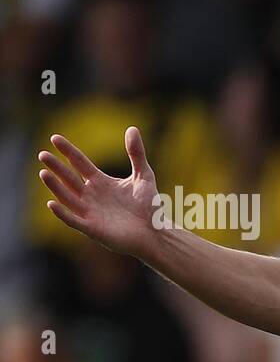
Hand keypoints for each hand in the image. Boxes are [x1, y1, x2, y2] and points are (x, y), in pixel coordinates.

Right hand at [37, 127, 159, 256]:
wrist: (155, 233)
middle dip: (56, 167)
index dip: (68, 151)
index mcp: (100, 182)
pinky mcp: (93, 229)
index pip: (79, 163)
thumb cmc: (149, 206)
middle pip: (69, 178)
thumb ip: (136, 154)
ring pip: (67, 197)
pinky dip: (62, 213)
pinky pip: (73, 220)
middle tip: (43, 154)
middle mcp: (91, 195)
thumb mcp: (144, 176)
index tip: (54, 138)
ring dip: (55, 187)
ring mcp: (90, 212)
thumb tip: (132, 128)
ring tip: (43, 173)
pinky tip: (51, 203)